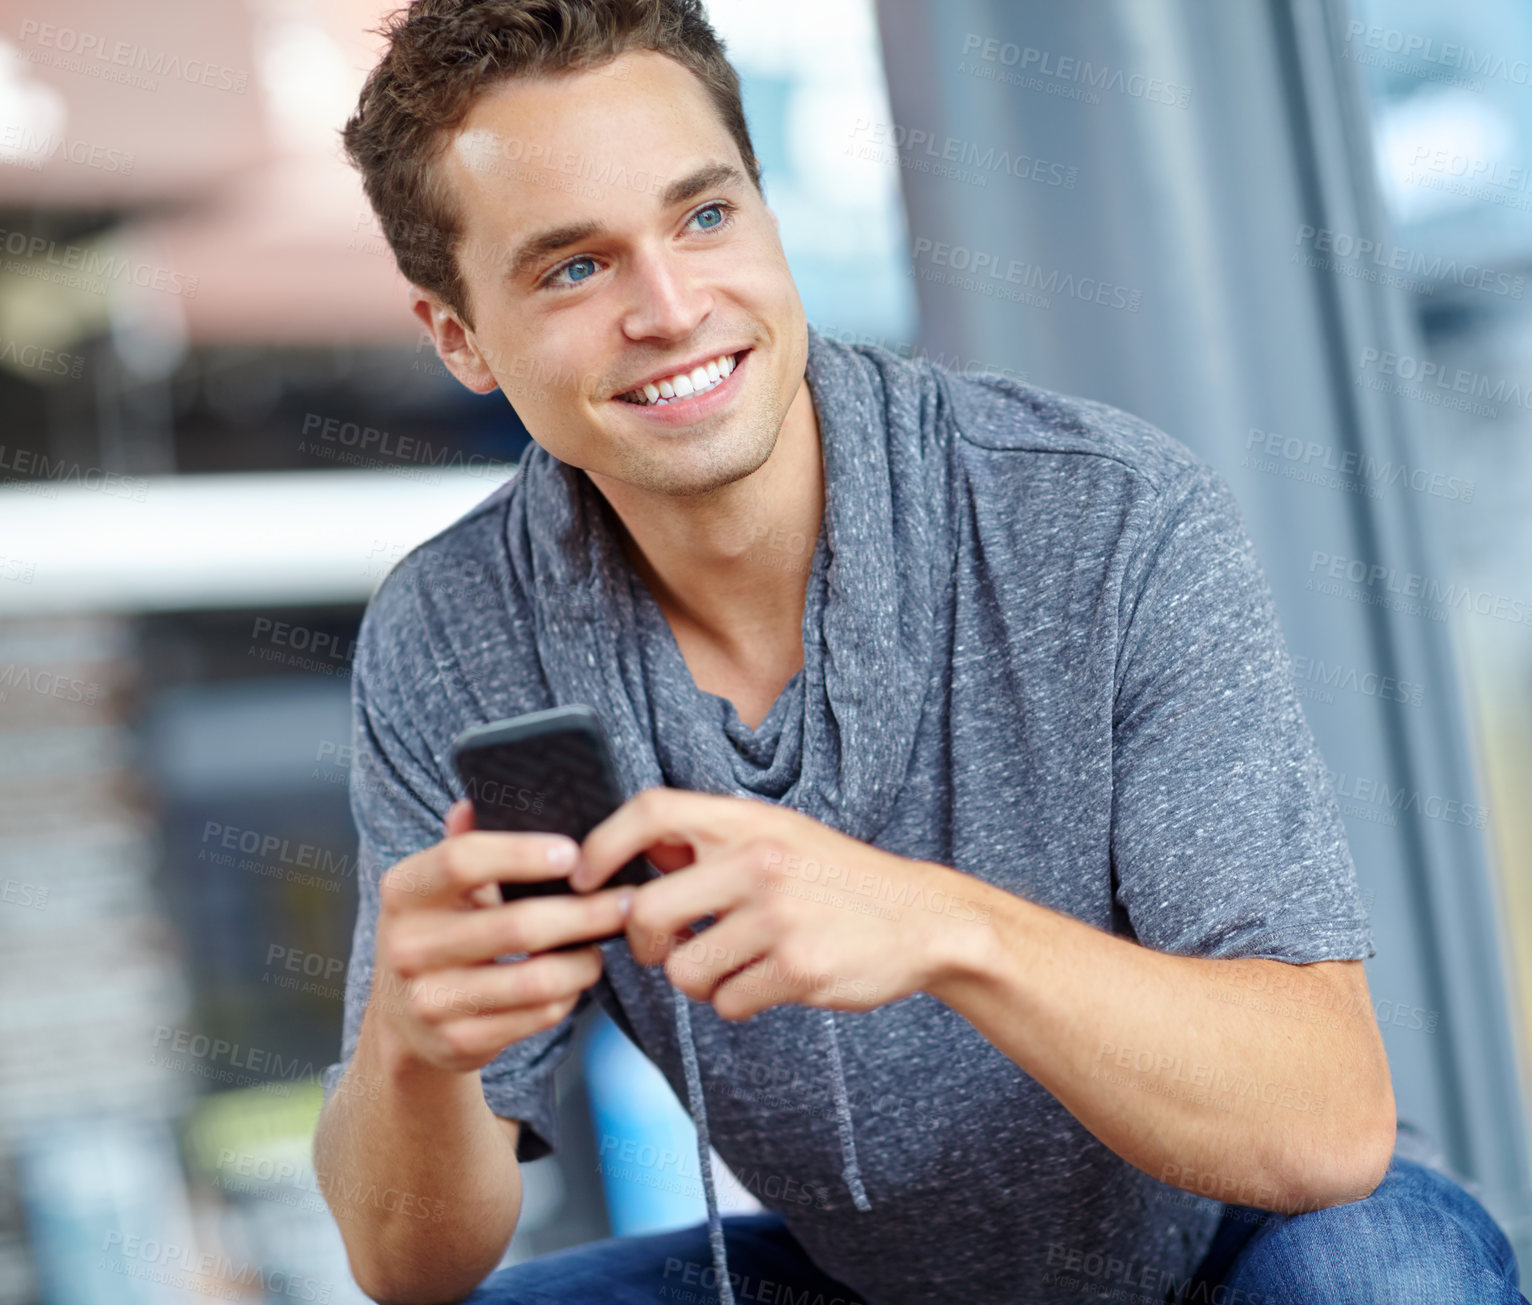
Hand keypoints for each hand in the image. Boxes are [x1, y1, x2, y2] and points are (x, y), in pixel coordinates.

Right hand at [369, 800, 634, 1073]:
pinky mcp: (457, 1043)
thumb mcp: (437, 887)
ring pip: (536, 980)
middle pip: (516, 926)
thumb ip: (462, 843)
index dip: (521, 854)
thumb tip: (476, 799)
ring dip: (585, 960)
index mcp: (404, 891)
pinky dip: (569, 995)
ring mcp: (430, 1001)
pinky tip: (577, 977)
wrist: (402, 1020)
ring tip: (606, 940)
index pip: (461, 861)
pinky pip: (537, 1016)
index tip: (573, 852)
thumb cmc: (439, 930)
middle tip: (626, 900)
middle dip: (584, 912)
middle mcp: (407, 947)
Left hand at [573, 788, 994, 1020]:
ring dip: (700, 980)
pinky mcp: (797, 968)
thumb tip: (632, 857)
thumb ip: (713, 843)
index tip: (584, 880)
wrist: (923, 918)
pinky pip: (726, 1003)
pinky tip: (772, 982)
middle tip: (663, 949)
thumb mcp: (780, 836)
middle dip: (643, 944)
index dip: (602, 845)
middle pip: (647, 911)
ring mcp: (778, 917)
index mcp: (749, 822)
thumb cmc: (838, 880)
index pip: (650, 812)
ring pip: (683, 970)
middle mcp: (758, 861)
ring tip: (739, 964)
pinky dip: (739, 1002)